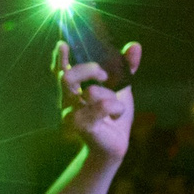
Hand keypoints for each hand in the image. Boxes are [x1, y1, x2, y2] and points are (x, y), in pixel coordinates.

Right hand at [54, 39, 141, 168]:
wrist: (111, 148)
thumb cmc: (112, 118)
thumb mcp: (121, 89)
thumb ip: (125, 68)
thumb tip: (134, 45)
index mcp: (73, 91)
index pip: (61, 71)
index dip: (59, 58)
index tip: (63, 44)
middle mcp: (67, 102)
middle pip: (67, 77)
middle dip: (88, 69)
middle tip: (105, 75)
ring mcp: (72, 115)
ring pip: (90, 92)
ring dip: (111, 96)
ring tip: (115, 107)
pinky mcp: (82, 127)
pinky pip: (102, 106)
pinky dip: (115, 108)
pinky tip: (115, 117)